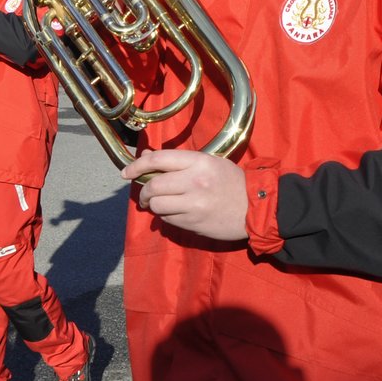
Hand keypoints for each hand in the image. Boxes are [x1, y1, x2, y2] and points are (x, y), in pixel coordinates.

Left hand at [123, 149, 247, 240]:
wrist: (256, 208)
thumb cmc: (232, 182)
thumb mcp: (208, 163)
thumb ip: (177, 161)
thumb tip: (145, 156)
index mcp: (199, 162)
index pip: (159, 160)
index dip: (137, 165)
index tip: (126, 172)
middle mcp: (194, 182)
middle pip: (154, 186)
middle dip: (144, 191)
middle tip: (146, 195)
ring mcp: (194, 205)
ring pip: (158, 205)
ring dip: (154, 206)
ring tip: (160, 205)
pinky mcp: (194, 224)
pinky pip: (169, 220)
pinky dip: (167, 217)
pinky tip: (176, 213)